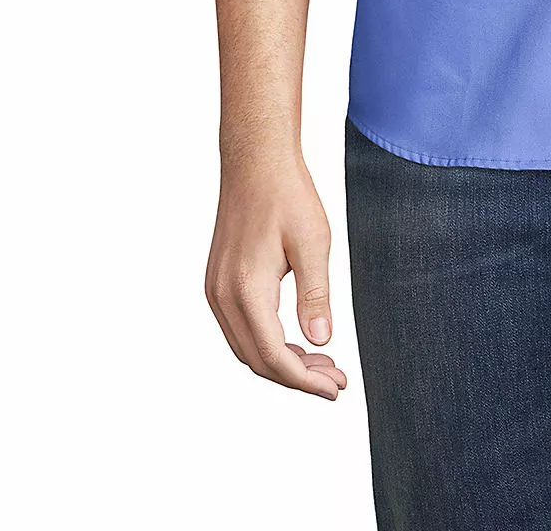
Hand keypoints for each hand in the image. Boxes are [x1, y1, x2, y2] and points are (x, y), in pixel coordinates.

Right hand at [205, 152, 348, 398]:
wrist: (256, 161)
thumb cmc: (287, 195)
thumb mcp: (313, 243)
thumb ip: (315, 296)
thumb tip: (321, 342)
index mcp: (246, 290)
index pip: (274, 357)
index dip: (305, 380)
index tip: (335, 388)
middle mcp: (222, 296)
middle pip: (257, 361)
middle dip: (297, 377)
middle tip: (335, 379)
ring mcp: (215, 290)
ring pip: (246, 348)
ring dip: (282, 363)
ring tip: (321, 363)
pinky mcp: (217, 282)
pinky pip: (239, 329)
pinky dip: (266, 343)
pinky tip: (296, 339)